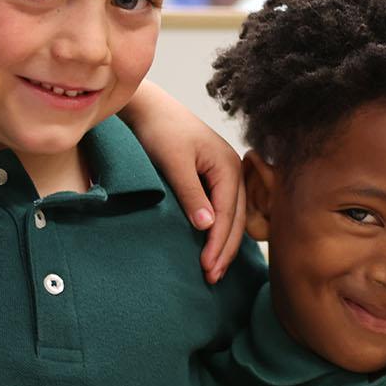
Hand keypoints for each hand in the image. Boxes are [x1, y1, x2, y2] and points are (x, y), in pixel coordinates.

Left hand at [120, 82, 247, 282]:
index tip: (206, 268)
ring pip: (233, 216)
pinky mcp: (215, 175)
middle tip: (211, 278)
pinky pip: (224, 209)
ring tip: (213, 270)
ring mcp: (227, 173)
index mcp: (228, 165)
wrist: (149, 107)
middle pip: (236, 219)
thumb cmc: (160, 130)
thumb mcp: (174, 163)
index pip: (228, 214)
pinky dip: (220, 230)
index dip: (218, 243)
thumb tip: (208, 227)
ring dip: (224, 243)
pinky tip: (212, 246)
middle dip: (224, 250)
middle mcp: (234, 170)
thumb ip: (191, 194)